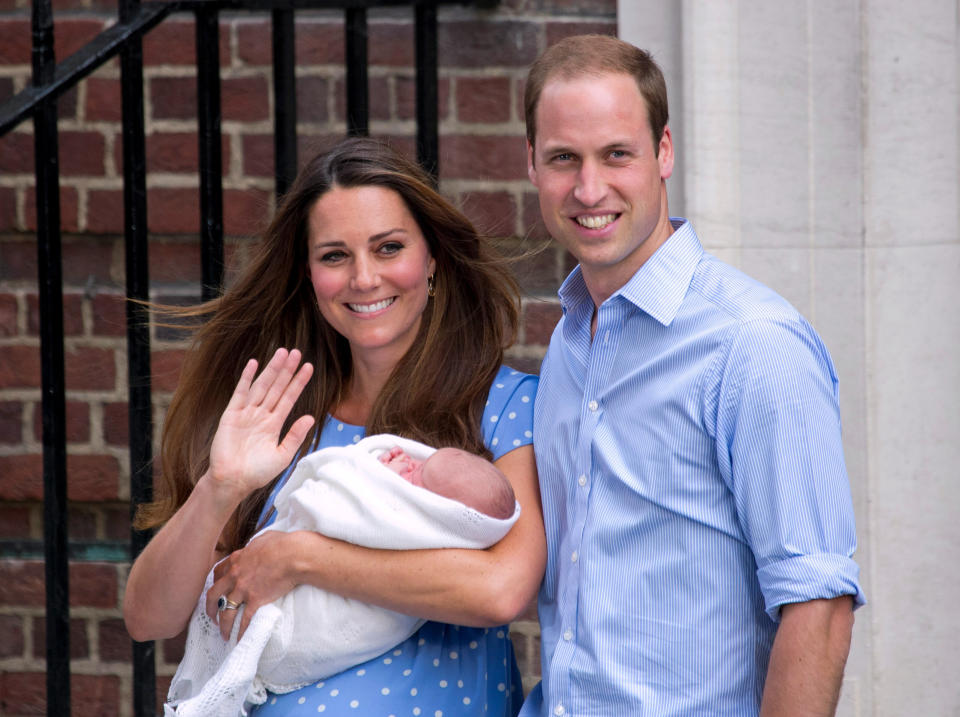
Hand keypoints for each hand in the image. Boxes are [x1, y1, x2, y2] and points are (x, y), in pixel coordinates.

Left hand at [205, 530, 318, 639]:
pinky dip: (241, 632)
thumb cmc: (283, 544)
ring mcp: (243, 589)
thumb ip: (255, 546)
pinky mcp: (255, 600)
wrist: (294, 554)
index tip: (217, 591)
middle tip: (212, 617)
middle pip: (214, 594)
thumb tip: (258, 547)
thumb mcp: (263, 539)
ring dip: (223, 625)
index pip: (218, 573)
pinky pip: (244, 620)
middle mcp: (235, 575)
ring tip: (224, 635)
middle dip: (210, 608)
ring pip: (225, 611)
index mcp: (237, 559)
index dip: (215, 583)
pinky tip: (240, 640)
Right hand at [208, 348, 314, 498]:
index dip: (298, 382)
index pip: (289, 398)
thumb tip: (311, 417)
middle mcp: (262, 415)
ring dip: (272, 369)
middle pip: (277, 387)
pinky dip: (247, 378)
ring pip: (262, 386)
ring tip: (282, 353)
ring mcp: (247, 413)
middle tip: (297, 352)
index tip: (309, 367)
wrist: (232, 481)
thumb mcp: (282, 455)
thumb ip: (295, 436)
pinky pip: (240, 393)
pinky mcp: (231, 415)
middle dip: (287, 370)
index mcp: (274, 424)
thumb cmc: (257, 472)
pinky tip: (254, 364)